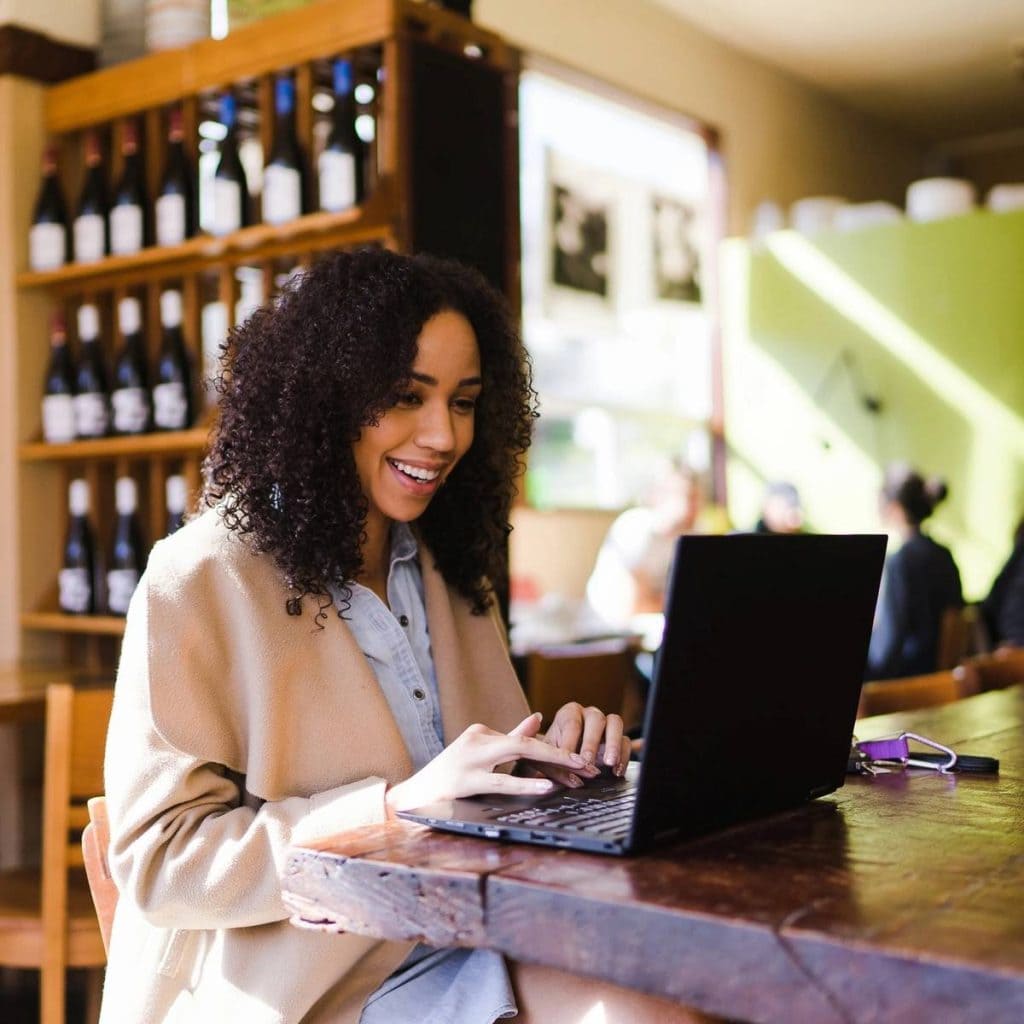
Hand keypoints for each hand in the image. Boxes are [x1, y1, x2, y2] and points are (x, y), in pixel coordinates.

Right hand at [385, 713, 586, 815]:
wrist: (412, 796)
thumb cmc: (448, 776)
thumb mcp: (479, 755)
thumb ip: (508, 737)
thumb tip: (537, 719)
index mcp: (481, 733)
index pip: (525, 740)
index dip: (555, 752)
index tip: (580, 761)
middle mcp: (477, 740)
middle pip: (526, 742)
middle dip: (560, 753)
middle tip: (587, 764)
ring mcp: (469, 758)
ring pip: (517, 752)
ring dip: (551, 762)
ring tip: (575, 771)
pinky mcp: (464, 780)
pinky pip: (501, 780)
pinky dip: (525, 782)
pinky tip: (546, 786)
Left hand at [524, 703, 631, 788]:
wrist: (564, 764)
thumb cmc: (550, 757)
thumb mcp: (543, 758)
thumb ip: (549, 762)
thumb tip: (561, 769)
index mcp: (568, 713)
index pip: (571, 722)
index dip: (570, 740)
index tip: (567, 757)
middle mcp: (589, 715)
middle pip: (595, 719)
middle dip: (591, 742)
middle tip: (587, 762)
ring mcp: (606, 725)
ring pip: (615, 723)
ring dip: (613, 743)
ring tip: (609, 763)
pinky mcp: (619, 740)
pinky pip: (626, 741)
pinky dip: (624, 756)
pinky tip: (616, 772)